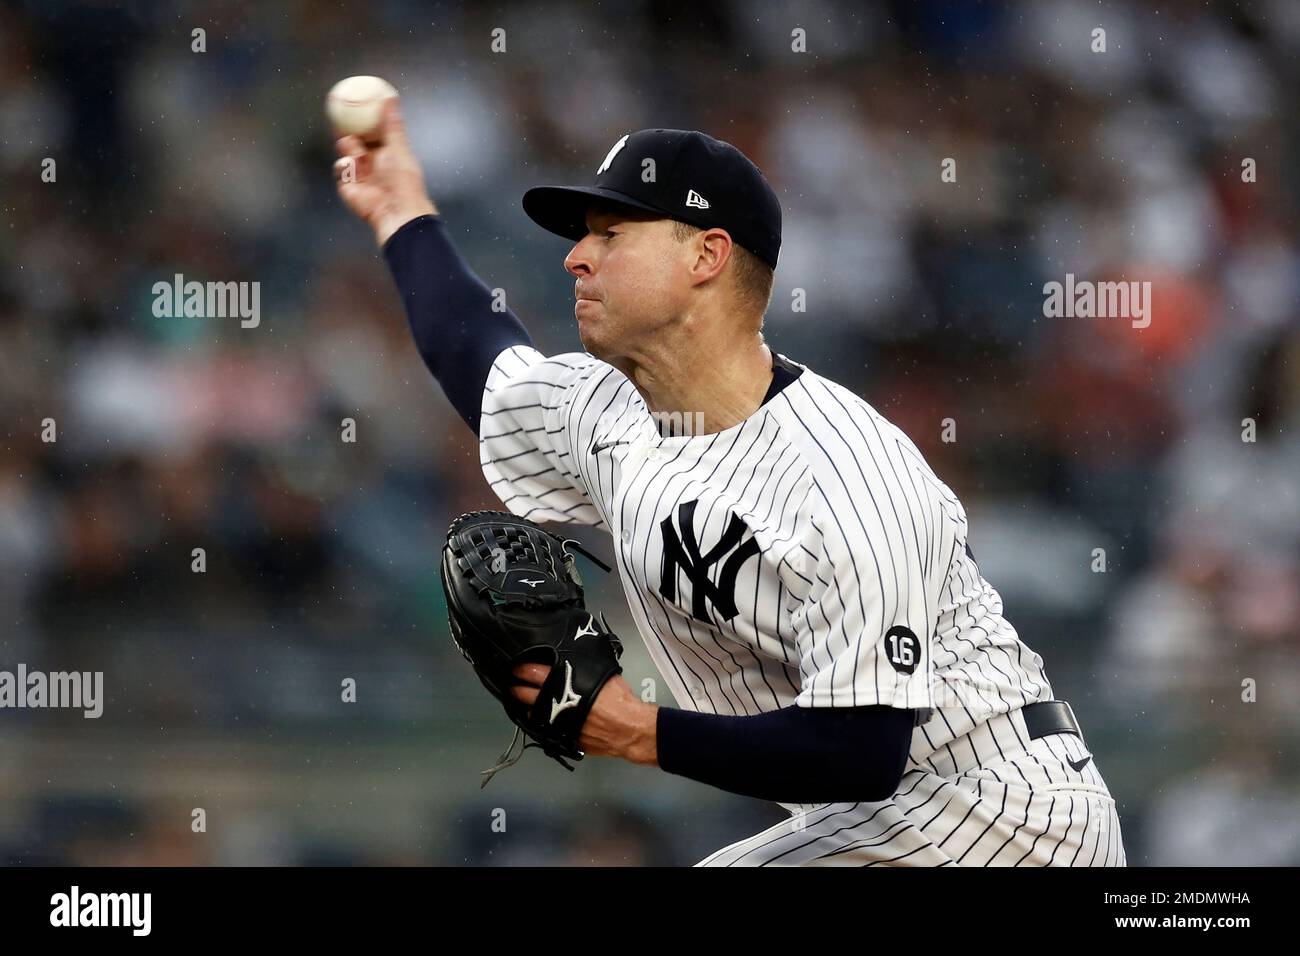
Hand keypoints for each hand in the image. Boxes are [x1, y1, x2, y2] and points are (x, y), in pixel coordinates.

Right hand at [333, 99, 437, 245]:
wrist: (396, 213)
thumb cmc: (403, 181)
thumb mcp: (398, 148)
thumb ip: (392, 125)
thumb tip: (390, 98)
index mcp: (387, 154)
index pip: (373, 133)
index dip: (364, 120)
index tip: (357, 103)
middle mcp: (372, 164)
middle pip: (355, 141)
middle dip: (349, 129)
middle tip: (342, 114)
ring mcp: (359, 175)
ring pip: (345, 153)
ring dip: (347, 147)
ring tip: (353, 147)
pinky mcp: (348, 186)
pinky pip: (339, 170)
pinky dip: (343, 166)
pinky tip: (350, 166)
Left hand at [511, 664, 658, 765]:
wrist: (627, 729)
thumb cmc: (618, 699)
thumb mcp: (602, 674)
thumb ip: (585, 669)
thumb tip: (578, 664)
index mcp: (563, 683)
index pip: (534, 673)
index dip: (523, 669)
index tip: (516, 667)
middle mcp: (555, 703)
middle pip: (526, 695)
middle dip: (516, 688)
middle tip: (511, 684)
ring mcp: (556, 723)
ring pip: (533, 714)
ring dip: (528, 707)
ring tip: (524, 702)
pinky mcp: (562, 737)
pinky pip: (547, 728)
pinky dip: (544, 722)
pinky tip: (543, 719)